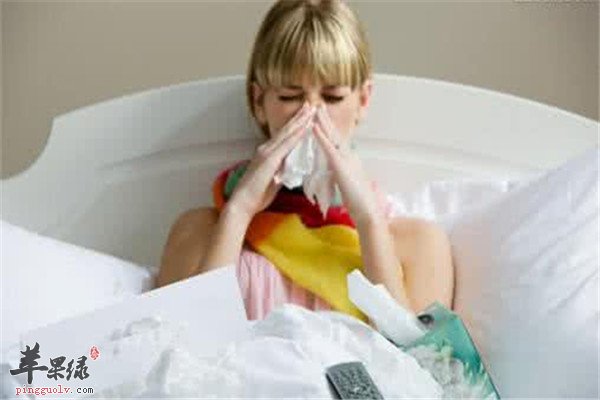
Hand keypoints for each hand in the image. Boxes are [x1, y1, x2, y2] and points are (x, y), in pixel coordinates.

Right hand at [227, 101, 314, 220]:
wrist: (243, 203)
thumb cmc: (257, 195)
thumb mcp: (274, 179)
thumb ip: (283, 170)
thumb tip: (292, 168)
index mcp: (267, 153)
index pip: (284, 136)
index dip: (295, 124)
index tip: (305, 115)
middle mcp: (266, 149)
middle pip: (286, 130)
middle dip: (299, 116)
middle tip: (310, 104)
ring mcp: (267, 152)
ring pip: (287, 133)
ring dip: (300, 121)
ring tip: (311, 110)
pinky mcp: (270, 159)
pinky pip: (287, 144)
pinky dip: (298, 134)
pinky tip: (306, 127)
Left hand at [311, 104, 382, 224]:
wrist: (368, 213)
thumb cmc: (359, 204)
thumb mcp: (348, 186)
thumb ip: (342, 177)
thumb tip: (338, 174)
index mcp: (350, 161)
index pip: (338, 143)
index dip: (330, 131)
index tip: (323, 120)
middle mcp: (350, 157)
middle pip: (336, 135)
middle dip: (326, 121)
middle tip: (318, 107)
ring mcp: (346, 160)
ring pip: (333, 137)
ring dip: (323, 123)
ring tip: (314, 110)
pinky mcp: (341, 167)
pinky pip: (329, 148)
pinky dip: (320, 136)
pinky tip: (313, 127)